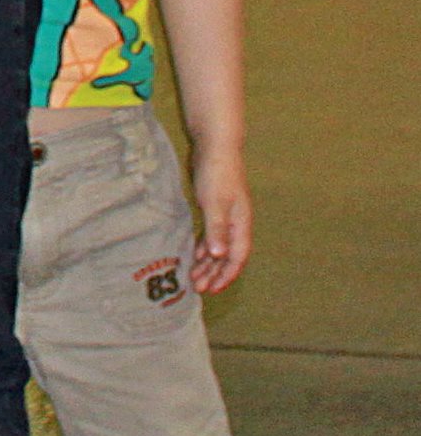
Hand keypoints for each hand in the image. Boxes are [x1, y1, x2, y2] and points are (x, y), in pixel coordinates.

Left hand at [190, 147, 251, 293]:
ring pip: (219, 246)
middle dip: (215, 274)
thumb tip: (219, 256)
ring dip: (208, 263)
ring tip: (194, 277)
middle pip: (228, 256)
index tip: (212, 289)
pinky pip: (212, 234)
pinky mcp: (215, 207)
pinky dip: (204, 246)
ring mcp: (227, 216)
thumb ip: (217, 229)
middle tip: (198, 288)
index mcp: (241, 224)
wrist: (216, 146)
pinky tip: (195, 254)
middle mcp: (237, 223)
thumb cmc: (216, 173)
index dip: (226, 275)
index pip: (237, 257)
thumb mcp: (215, 202)